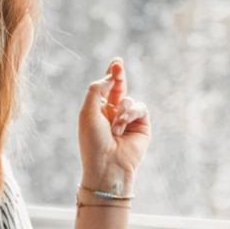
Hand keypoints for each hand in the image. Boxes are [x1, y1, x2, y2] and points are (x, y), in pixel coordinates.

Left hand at [78, 58, 149, 193]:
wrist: (108, 166)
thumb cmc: (93, 142)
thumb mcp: (88, 112)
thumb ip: (96, 90)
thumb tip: (109, 76)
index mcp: (97, 110)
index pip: (105, 88)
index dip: (111, 75)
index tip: (116, 62)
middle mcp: (113, 113)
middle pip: (119, 87)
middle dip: (119, 75)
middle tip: (118, 64)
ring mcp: (128, 119)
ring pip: (128, 99)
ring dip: (121, 110)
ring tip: (114, 127)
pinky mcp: (141, 125)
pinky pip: (140, 107)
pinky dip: (131, 114)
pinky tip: (122, 127)